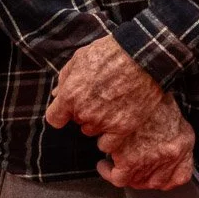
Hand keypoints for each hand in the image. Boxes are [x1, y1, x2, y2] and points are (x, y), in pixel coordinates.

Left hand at [46, 34, 165, 139]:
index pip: (55, 118)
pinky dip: (109, 138)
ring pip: (92, 131)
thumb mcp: (81, 57)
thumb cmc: (111, 53)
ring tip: (112, 105)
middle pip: (77, 122)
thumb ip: (65, 78)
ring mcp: (104, 122)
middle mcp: (84, 112)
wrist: (143, 56)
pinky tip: (115, 125)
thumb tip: (56, 94)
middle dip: (84, 111)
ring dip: (98, 122)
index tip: (70, 108)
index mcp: (70, 96)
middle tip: (100, 97)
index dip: (62, 113)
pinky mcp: (123, 127)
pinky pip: (108, 144)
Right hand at [97, 94, 195, 189]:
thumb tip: (164, 132)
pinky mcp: (129, 165)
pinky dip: (109, 172)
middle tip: (133, 166)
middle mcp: (170, 156)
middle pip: (156, 181)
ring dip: (127, 175)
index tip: (160, 175)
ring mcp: (151, 163)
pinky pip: (118, 178)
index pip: (181, 175)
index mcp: (183, 142)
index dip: (168, 176)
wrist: (133, 98)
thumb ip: (170, 129)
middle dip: (143, 176)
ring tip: (117, 165)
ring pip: (137, 182)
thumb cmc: (149, 100)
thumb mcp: (170, 111)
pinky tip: (105, 165)